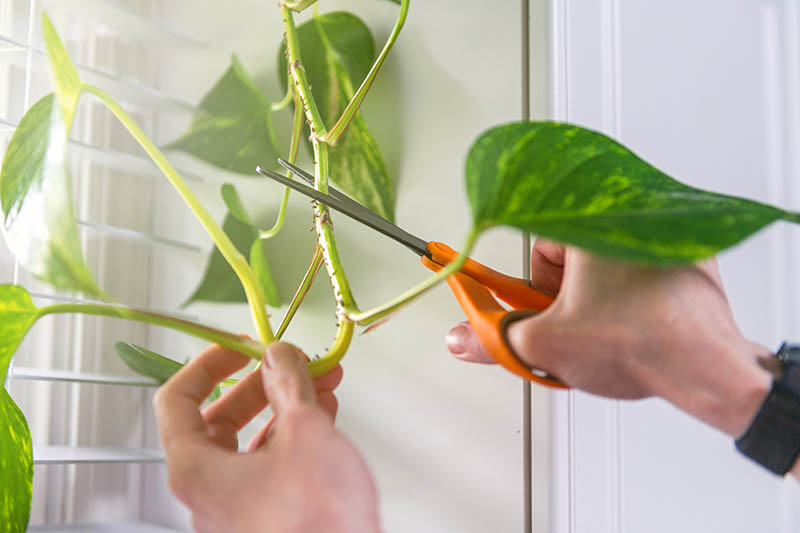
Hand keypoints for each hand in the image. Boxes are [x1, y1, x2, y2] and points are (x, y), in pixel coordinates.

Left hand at [153, 342, 379, 532]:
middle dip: (262, 383)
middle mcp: (209, 491)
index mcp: (197, 471)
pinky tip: (324, 415)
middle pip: (219, 418)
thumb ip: (288, 385)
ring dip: (284, 405)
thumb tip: (279, 356)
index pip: (177, 401)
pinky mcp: (268, 516)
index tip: (238, 347)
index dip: (207, 365)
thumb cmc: (319, 522)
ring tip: (320, 382)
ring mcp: (238, 507)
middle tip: (288, 360)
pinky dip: (293, 434)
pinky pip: (270, 464)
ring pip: (250, 440)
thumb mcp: (305, 432)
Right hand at [446, 239, 772, 438]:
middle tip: (569, 326)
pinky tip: (632, 322)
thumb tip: (463, 338)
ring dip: (594, 297)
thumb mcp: (545, 345)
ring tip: (604, 329)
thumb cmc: (641, 345)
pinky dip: (629, 293)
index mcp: (591, 226)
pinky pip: (639, 269)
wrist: (707, 368)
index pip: (536, 249)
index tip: (513, 298)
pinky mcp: (689, 258)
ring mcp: (665, 239)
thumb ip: (493, 339)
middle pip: (570, 259)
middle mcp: (630, 221)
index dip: (529, 287)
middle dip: (562, 298)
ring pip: (605, 266)